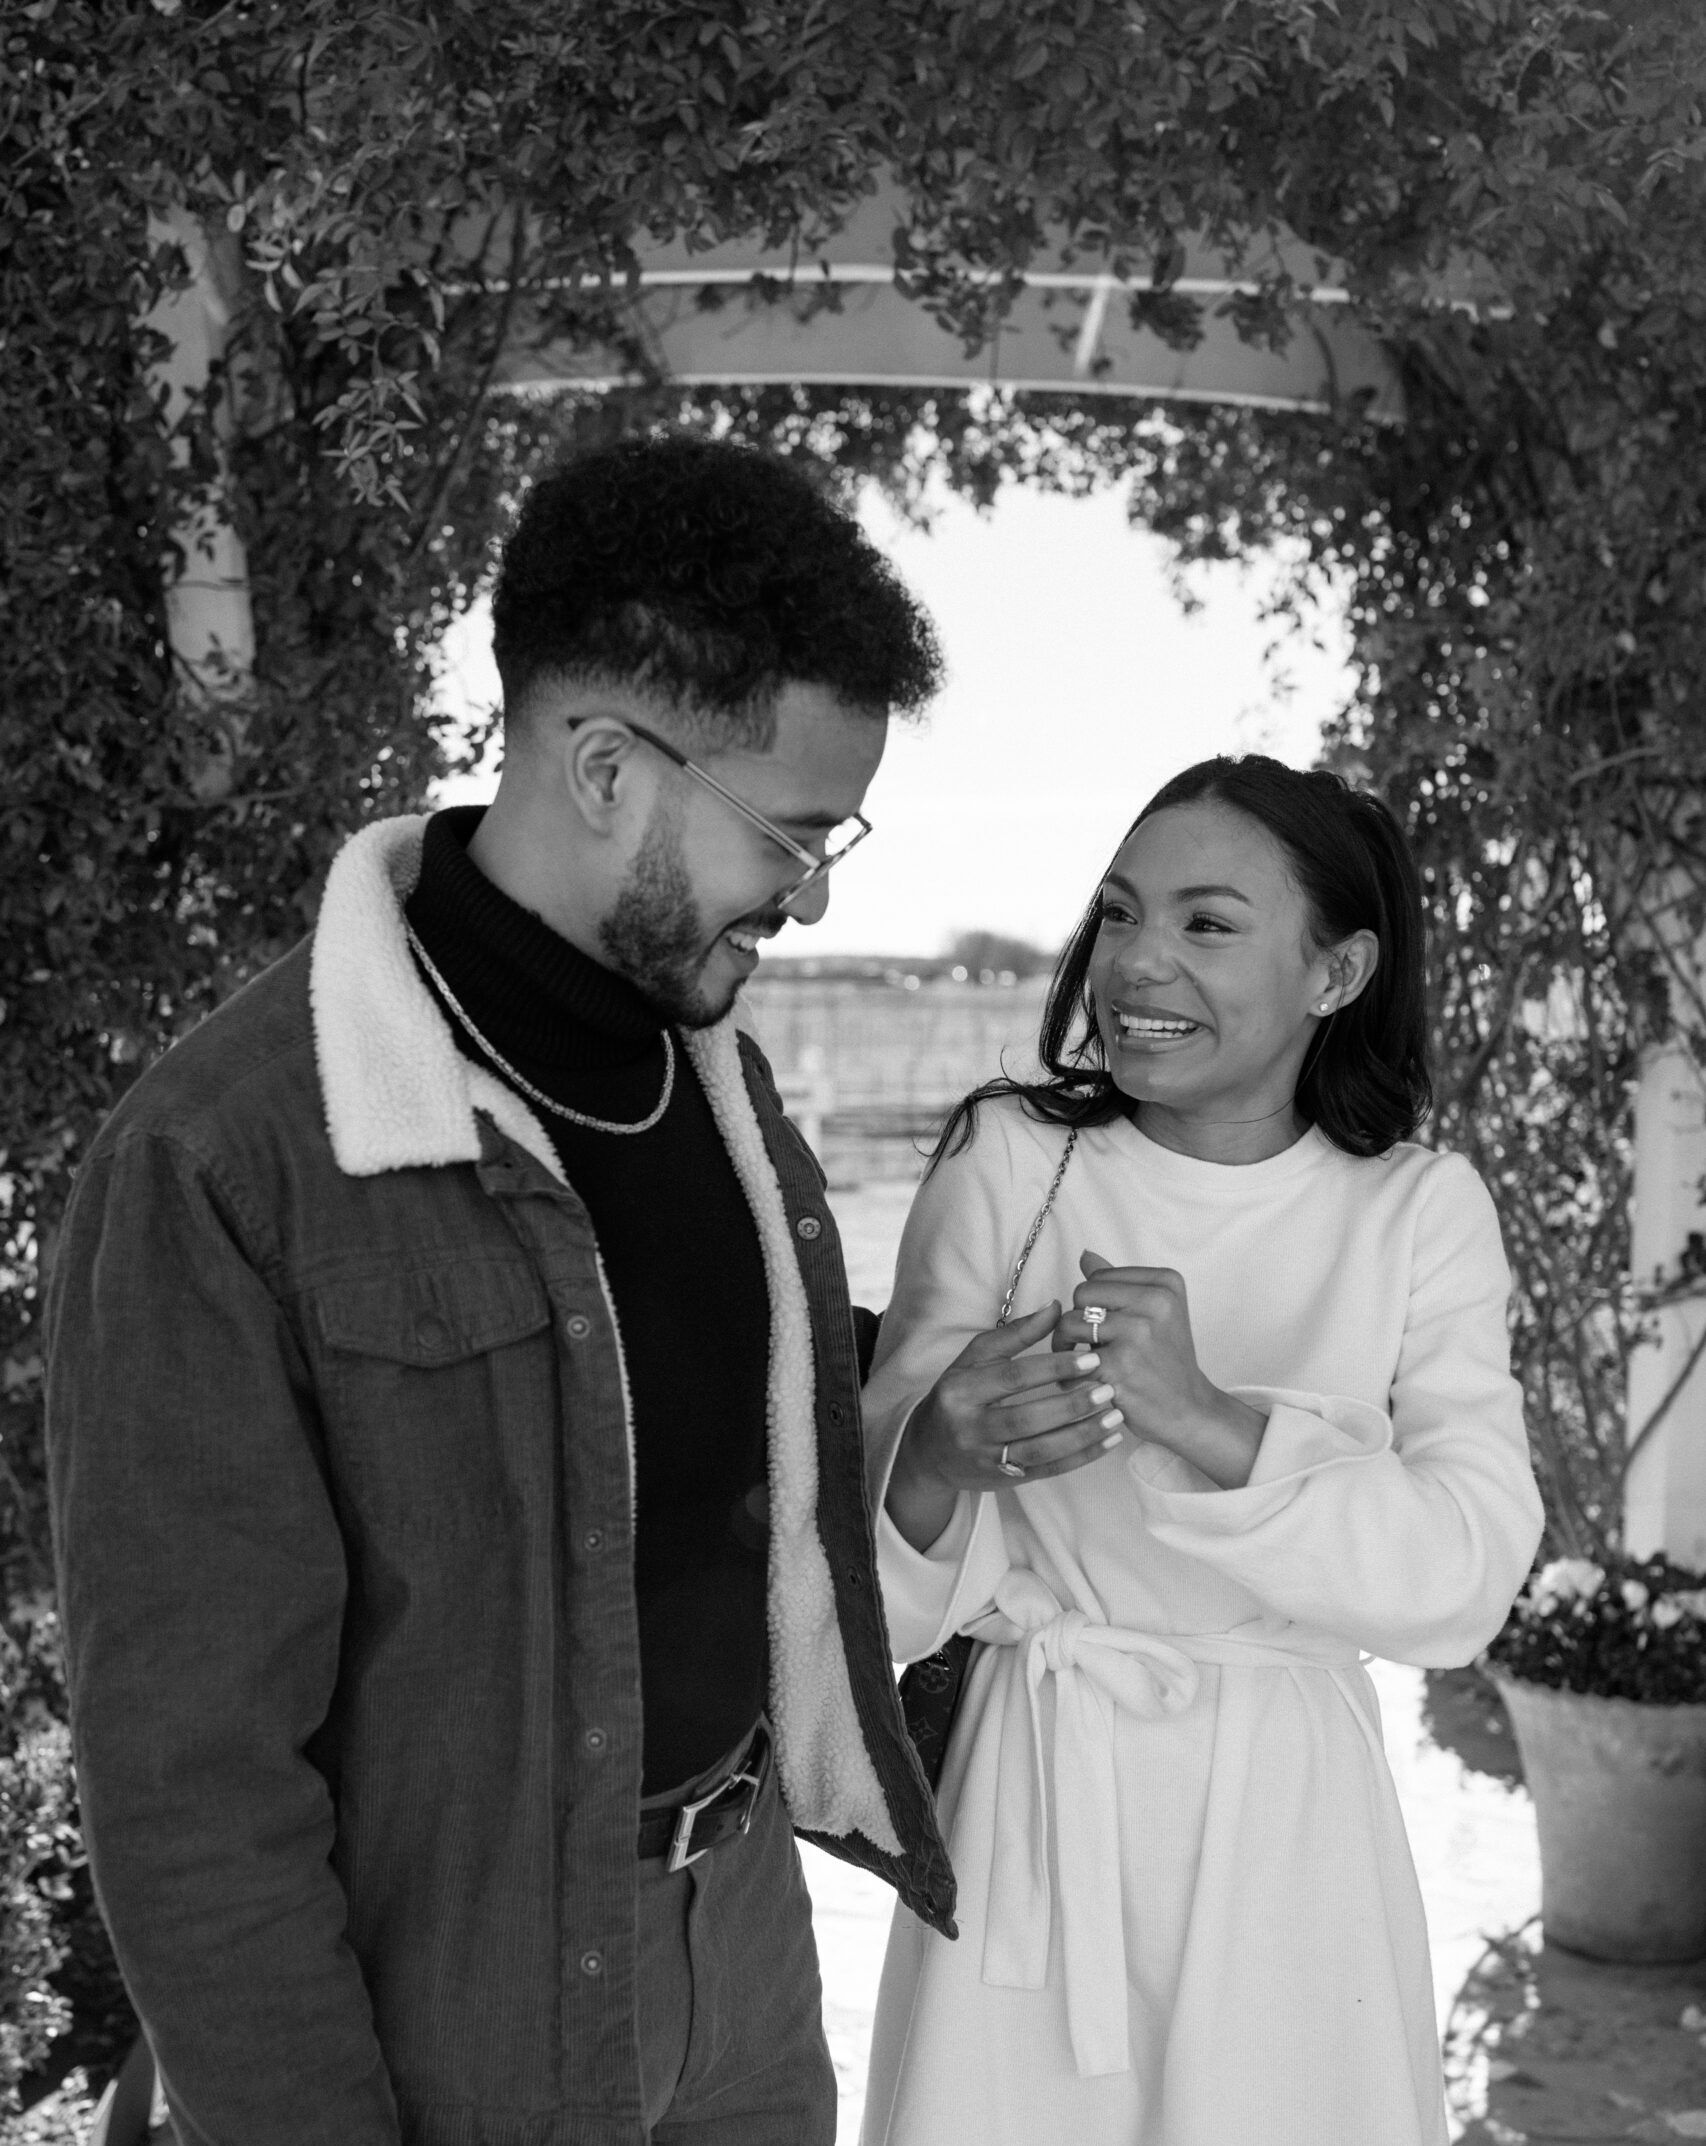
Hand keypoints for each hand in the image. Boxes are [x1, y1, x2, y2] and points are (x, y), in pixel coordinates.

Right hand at [885, 1303, 1124, 1550]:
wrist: (928, 1451)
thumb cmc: (958, 1396)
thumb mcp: (973, 1360)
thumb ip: (1013, 1335)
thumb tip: (1055, 1308)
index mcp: (961, 1390)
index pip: (1012, 1378)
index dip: (1053, 1368)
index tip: (1090, 1360)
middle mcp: (970, 1427)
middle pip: (1026, 1418)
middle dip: (1072, 1404)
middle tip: (1108, 1389)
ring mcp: (987, 1458)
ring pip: (1040, 1450)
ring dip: (1082, 1434)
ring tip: (1115, 1416)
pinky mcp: (1004, 1480)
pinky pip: (1048, 1471)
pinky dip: (1081, 1457)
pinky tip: (1107, 1441)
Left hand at [1053, 1251, 1267, 1488]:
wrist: (1189, 1410)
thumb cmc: (1166, 1361)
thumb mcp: (1156, 1313)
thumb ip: (1120, 1284)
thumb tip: (1086, 1256)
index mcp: (1165, 1283)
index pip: (1098, 1276)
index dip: (1092, 1302)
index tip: (1104, 1326)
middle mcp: (1155, 1302)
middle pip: (1081, 1294)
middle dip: (1076, 1320)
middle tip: (1086, 1345)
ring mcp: (1138, 1333)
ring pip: (1069, 1323)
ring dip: (1065, 1347)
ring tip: (1080, 1363)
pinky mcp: (1120, 1365)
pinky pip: (1070, 1358)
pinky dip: (1068, 1376)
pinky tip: (1080, 1384)